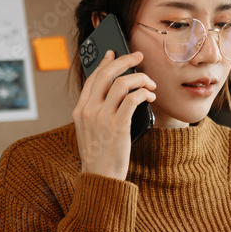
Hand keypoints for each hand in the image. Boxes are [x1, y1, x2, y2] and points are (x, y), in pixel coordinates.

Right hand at [73, 50, 156, 180]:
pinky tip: (149, 97)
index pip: (92, 78)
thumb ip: (96, 112)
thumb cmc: (100, 156)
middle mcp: (89, 111)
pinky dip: (143, 93)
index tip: (114, 53)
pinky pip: (133, 99)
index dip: (105, 63)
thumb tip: (115, 93)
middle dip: (125, 60)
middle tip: (139, 57)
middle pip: (106, 74)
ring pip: (122, 83)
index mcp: (80, 110)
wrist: (100, 178)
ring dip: (140, 79)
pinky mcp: (117, 126)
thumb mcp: (90, 131)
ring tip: (150, 84)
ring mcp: (102, 118)